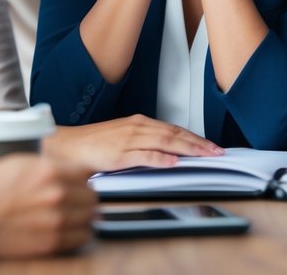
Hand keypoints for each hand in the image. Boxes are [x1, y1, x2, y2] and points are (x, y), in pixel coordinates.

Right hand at [0, 155, 96, 258]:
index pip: (88, 171)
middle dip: (85, 195)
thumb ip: (49, 166)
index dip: (83, 176)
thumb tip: (68, 171)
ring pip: (90, 217)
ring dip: (84, 215)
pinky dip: (79, 233)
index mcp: (51, 172)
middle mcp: (58, 195)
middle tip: (76, 199)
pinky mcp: (51, 243)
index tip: (79, 180)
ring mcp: (57, 221)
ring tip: (73, 215)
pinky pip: (81, 237)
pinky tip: (70, 230)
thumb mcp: (20, 162)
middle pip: (92, 195)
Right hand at [43, 114, 224, 170]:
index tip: (211, 145)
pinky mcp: (120, 154)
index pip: (174, 129)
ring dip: (188, 149)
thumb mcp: (125, 139)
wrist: (70, 147)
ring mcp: (130, 140)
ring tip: (204, 155)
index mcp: (139, 123)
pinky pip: (145, 155)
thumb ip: (146, 143)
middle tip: (217, 151)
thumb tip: (170, 152)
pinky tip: (173, 162)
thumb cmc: (95, 144)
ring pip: (165, 142)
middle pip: (175, 134)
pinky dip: (161, 158)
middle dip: (198, 143)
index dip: (195, 137)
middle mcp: (138, 128)